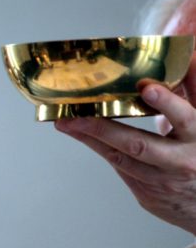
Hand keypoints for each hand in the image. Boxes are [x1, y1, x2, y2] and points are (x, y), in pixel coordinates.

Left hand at [55, 52, 195, 234]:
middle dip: (103, 129)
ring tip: (65, 123)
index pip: (186, 118)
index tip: (147, 88)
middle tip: (74, 116)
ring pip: (120, 158)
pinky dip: (99, 149)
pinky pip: (119, 167)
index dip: (167, 104)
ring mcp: (162, 182)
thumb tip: (190, 53)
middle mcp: (182, 162)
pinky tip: (80, 134)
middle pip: (139, 145)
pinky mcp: (147, 194)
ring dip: (90, 139)